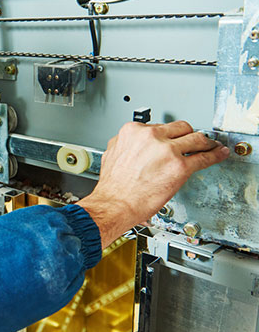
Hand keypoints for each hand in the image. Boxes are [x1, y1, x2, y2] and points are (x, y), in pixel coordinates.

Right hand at [77, 121, 229, 246]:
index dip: (168, 135)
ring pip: (196, 138)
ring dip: (205, 142)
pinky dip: (215, 155)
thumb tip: (134, 144)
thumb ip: (126, 144)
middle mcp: (151, 137)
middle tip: (193, 141)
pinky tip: (219, 154)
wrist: (114, 204)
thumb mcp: (112, 154)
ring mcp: (167, 150)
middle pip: (181, 127)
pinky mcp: (180, 166)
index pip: (159, 126)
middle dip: (188, 135)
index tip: (173, 139)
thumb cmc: (112, 186)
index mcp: (133, 132)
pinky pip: (204, 158)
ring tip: (210, 146)